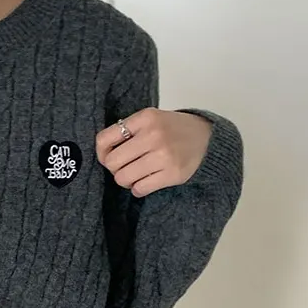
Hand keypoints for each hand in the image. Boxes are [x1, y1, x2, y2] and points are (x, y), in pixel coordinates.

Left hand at [96, 107, 210, 193]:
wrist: (207, 139)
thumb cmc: (172, 129)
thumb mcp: (151, 118)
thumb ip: (129, 129)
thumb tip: (102, 152)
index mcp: (145, 118)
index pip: (105, 138)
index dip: (100, 152)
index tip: (106, 156)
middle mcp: (153, 135)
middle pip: (112, 162)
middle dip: (114, 168)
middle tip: (123, 167)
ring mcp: (164, 156)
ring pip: (124, 178)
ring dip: (126, 180)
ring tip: (135, 174)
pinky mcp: (173, 175)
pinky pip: (140, 189)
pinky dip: (138, 188)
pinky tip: (145, 181)